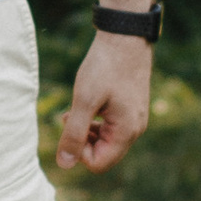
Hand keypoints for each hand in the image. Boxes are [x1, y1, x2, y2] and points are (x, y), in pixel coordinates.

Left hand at [56, 32, 151, 173]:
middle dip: (82, 141)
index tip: (69, 126)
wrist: (125, 37)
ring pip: (107, 141)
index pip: (98, 164)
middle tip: (69, 117)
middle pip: (103, 154)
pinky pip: (112, 127)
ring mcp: (136, 119)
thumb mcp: (84, 100)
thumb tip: (64, 164)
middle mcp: (136, 129)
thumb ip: (74, 134)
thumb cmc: (105, 66)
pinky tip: (88, 104)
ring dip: (87, 131)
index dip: (78, 152)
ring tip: (76, 110)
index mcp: (126, 131)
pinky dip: (96, 121)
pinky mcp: (132, 109)